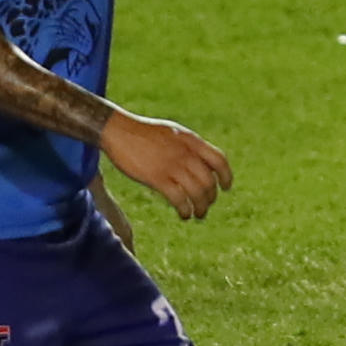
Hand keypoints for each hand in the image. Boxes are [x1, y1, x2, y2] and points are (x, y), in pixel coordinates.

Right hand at [101, 112, 232, 219]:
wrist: (119, 131)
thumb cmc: (144, 132)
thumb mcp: (173, 133)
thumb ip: (189, 147)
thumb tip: (201, 164)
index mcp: (192, 141)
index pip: (219, 160)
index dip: (226, 176)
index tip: (227, 188)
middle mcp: (186, 154)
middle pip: (209, 181)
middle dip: (211, 197)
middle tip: (206, 206)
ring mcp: (172, 166)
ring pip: (197, 193)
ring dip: (201, 208)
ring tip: (198, 215)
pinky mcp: (156, 178)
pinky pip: (178, 199)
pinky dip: (185, 210)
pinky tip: (184, 215)